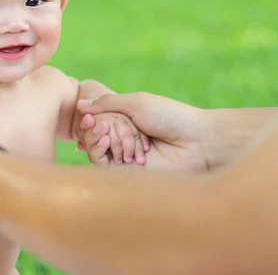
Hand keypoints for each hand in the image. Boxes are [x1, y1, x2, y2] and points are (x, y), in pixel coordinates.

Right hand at [77, 93, 209, 171]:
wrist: (197, 142)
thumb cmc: (170, 116)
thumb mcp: (137, 102)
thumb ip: (107, 104)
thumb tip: (80, 104)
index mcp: (128, 122)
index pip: (98, 121)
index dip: (89, 119)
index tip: (84, 115)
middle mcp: (125, 141)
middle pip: (95, 137)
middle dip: (92, 129)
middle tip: (94, 123)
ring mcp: (126, 159)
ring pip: (96, 152)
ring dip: (95, 139)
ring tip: (103, 130)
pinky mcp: (128, 175)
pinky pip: (103, 167)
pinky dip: (98, 152)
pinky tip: (106, 141)